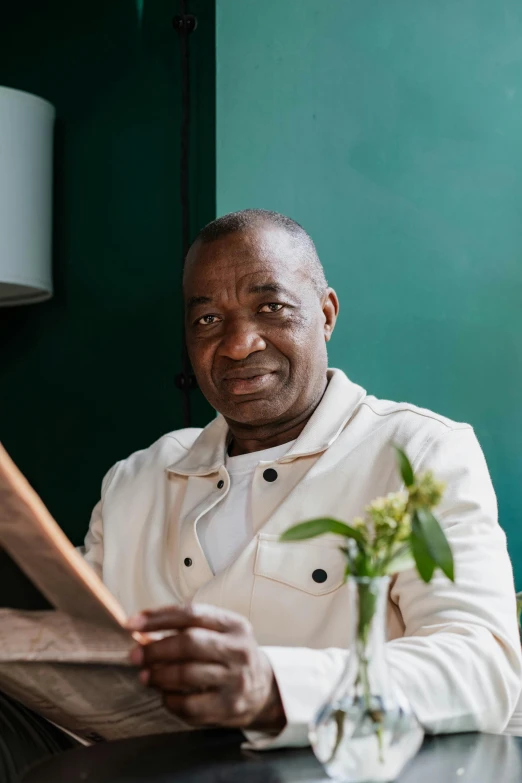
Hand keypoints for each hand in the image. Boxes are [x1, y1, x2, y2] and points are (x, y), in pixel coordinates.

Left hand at [127, 603, 285, 731]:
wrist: (264, 689)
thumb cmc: (230, 655)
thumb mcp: (220, 633)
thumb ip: (188, 628)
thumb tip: (142, 631)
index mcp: (234, 625)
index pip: (192, 613)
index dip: (158, 617)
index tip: (131, 623)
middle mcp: (238, 649)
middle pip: (189, 643)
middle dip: (155, 649)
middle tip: (134, 655)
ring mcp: (235, 680)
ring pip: (186, 674)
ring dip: (158, 675)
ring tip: (144, 676)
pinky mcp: (229, 707)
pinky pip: (189, 705)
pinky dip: (169, 700)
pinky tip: (165, 695)